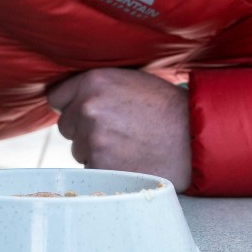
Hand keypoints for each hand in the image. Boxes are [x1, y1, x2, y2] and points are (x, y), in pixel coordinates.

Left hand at [46, 68, 191, 191]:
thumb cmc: (166, 109)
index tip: (86, 114)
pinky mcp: (101, 165)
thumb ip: (98, 86)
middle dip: (84, 131)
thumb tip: (71, 96)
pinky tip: (128, 161)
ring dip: (95, 151)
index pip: (57, 97)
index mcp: (94, 80)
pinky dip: (105, 170)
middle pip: (66, 126)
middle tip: (116, 132)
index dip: (72, 107)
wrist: (195, 139)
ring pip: (78, 150)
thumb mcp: (131, 81)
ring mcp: (93, 138)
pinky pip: (90, 170)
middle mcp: (89, 107)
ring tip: (127, 146)